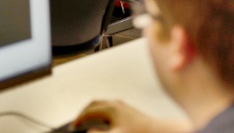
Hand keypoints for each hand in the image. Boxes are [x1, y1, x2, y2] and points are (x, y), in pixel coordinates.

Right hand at [72, 100, 190, 132]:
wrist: (158, 132)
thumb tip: (89, 132)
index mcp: (111, 108)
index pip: (89, 111)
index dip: (79, 119)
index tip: (74, 126)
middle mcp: (116, 104)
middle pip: (94, 104)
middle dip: (84, 112)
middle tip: (78, 121)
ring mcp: (123, 106)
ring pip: (102, 105)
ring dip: (93, 112)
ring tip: (88, 121)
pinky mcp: (128, 111)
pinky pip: (110, 108)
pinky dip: (102, 113)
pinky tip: (104, 123)